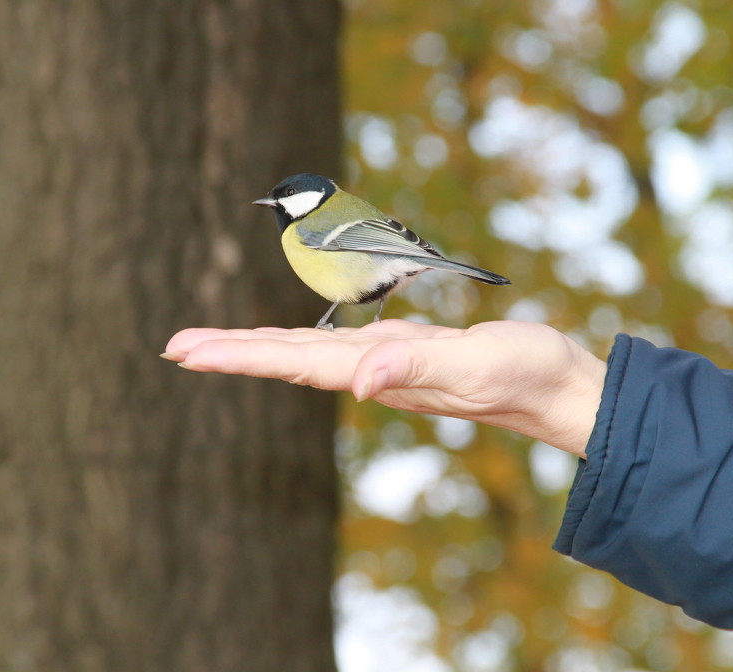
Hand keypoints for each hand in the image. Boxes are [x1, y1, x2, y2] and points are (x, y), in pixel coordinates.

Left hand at [163, 319, 604, 456]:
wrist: (559, 389)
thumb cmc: (526, 374)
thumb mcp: (476, 362)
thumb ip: (418, 366)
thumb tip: (357, 382)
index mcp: (381, 372)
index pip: (296, 362)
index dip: (241, 356)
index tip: (188, 355)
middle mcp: (373, 372)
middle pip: (288, 359)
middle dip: (231, 353)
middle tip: (173, 348)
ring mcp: (386, 364)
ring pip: (307, 353)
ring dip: (256, 348)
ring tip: (209, 346)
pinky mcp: (403, 352)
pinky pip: (335, 346)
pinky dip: (299, 342)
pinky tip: (285, 343)